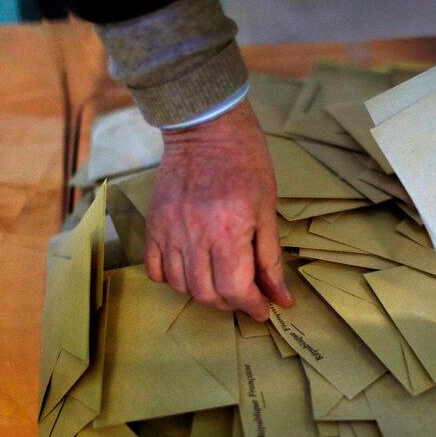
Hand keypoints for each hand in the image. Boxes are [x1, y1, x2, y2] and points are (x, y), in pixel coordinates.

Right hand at [144, 100, 293, 320]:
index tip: (263, 309)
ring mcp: (169, 229)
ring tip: (220, 282)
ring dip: (204, 293)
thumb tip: (282, 297)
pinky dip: (172, 279)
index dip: (252, 306)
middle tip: (245, 296)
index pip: (235, 288)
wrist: (206, 127)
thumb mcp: (268, 210)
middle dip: (230, 303)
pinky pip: (155, 269)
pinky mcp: (153, 223)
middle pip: (207, 293)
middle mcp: (195, 234)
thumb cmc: (246, 163)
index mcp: (229, 230)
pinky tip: (190, 270)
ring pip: (181, 285)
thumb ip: (271, 258)